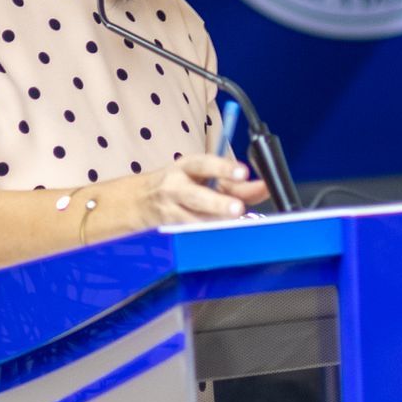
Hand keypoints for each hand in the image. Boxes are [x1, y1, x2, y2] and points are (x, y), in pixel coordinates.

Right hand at [145, 150, 269, 225]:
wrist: (139, 200)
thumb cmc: (179, 185)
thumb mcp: (203, 176)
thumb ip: (234, 183)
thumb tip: (262, 187)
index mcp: (186, 167)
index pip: (205, 164)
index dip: (224, 168)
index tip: (243, 172)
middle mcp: (175, 187)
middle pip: (196, 196)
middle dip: (218, 203)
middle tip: (238, 208)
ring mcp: (169, 210)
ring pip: (192, 220)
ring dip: (214, 224)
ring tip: (233, 225)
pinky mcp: (168, 229)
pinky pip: (188, 234)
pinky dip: (205, 236)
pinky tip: (219, 238)